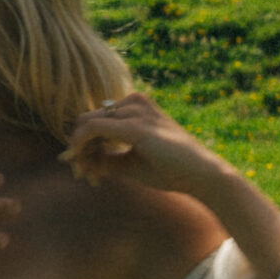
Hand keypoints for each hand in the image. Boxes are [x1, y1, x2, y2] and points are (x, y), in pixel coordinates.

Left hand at [62, 92, 236, 192]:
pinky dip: (82, 148)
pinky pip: (92, 129)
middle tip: (84, 175)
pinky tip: (88, 170)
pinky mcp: (134, 125)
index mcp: (134, 106)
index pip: (95, 120)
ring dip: (80, 153)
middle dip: (79, 149)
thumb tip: (77, 160)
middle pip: (87, 121)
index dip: (83, 145)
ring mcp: (134, 110)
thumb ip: (105, 158)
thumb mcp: (131, 163)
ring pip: (86, 125)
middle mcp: (133, 101)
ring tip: (90, 177)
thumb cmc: (170, 169)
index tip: (85, 170)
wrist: (202, 175)